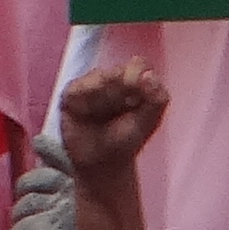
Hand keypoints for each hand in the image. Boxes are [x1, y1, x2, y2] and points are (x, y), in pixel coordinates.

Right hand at [60, 59, 169, 181]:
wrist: (101, 164)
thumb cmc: (125, 140)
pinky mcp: (71, 95)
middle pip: (117, 71)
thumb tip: (149, 75)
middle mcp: (112, 79)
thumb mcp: (149, 122)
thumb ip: (157, 99)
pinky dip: (85, 99)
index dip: (138, 72)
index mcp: (135, 82)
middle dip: (122, 88)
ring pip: (97, 78)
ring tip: (104, 114)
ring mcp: (90, 85)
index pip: (138, 65)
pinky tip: (88, 112)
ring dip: (105, 95)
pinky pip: (76, 89)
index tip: (140, 86)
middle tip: (125, 105)